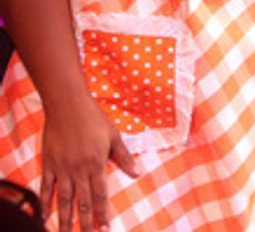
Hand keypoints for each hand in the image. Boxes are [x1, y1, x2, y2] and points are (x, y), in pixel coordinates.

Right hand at [40, 97, 138, 231]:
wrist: (68, 107)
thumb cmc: (94, 119)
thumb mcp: (114, 137)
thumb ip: (124, 157)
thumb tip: (137, 173)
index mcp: (97, 164)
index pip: (100, 196)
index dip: (102, 214)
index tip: (104, 229)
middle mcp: (79, 170)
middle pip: (82, 203)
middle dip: (85, 222)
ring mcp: (62, 169)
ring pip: (64, 200)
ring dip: (65, 219)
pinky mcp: (49, 165)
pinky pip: (47, 188)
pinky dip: (46, 203)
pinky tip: (45, 217)